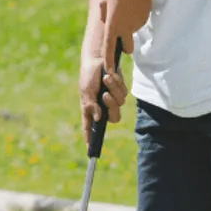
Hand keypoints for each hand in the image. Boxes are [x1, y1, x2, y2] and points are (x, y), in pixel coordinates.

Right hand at [78, 11, 129, 129]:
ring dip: (114, 90)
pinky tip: (110, 75)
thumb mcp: (86, 91)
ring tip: (105, 79)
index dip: (90, 140)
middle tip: (105, 95)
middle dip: (111, 106)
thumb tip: (97, 119)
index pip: (90, 128)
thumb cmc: (88, 75)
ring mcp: (112, 98)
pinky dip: (118, 84)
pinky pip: (124, 92)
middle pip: (114, 118)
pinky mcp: (120, 90)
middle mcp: (102, 107)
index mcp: (90, 109)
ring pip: (120, 103)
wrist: (97, 59)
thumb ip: (90, 105)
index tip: (90, 152)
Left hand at [99, 0, 150, 67]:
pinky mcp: (143, 21)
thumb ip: (103, 15)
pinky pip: (137, 23)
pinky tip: (133, 6)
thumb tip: (106, 24)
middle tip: (123, 33)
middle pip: (127, 48)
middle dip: (126, 47)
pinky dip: (134, 18)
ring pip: (131, 32)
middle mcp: (125, 29)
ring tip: (126, 8)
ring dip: (128, 26)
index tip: (109, 71)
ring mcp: (136, 26)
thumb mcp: (104, 0)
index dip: (109, 62)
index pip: (109, 49)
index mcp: (112, 26)